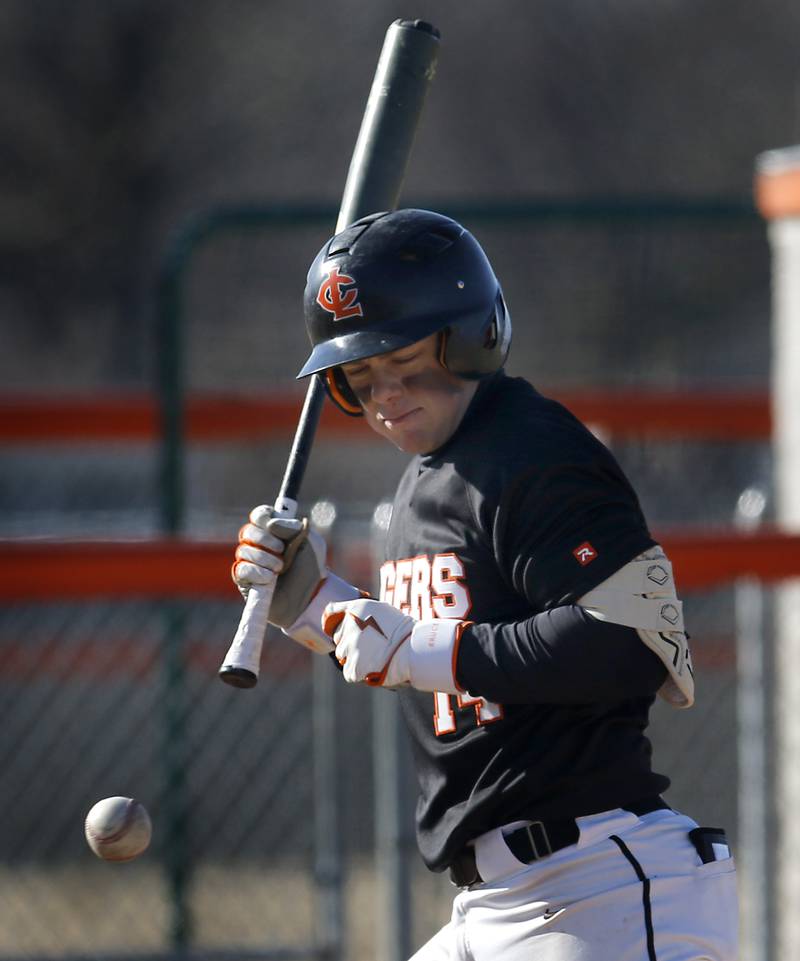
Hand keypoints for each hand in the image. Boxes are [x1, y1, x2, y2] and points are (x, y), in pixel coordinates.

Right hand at [232, 505, 325, 623]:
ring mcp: (249, 562)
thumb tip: (272, 524)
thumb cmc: (310, 569)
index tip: (274, 525)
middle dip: (265, 539)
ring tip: (280, 569)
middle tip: (281, 549)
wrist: (308, 598)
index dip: (264, 517)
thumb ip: (295, 528)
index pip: (259, 515)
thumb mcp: (312, 543)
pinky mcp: (244, 580)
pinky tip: (270, 579)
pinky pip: (241, 569)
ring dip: (264, 558)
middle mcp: (259, 544)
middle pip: (248, 531)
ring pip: (243, 550)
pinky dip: (257, 572)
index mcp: (274, 531)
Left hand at [322, 598, 412, 687]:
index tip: (329, 625)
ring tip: (374, 658)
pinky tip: (373, 669)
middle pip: (338, 637)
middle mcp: (349, 625)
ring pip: (342, 655)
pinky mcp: (353, 667)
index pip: (331, 611)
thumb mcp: (383, 610)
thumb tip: (349, 621)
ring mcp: (350, 647)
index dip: (331, 620)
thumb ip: (364, 614)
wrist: (414, 648)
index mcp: (356, 608)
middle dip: (349, 642)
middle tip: (368, 646)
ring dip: (354, 658)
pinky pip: (349, 672)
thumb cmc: (405, 630)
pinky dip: (359, 673)